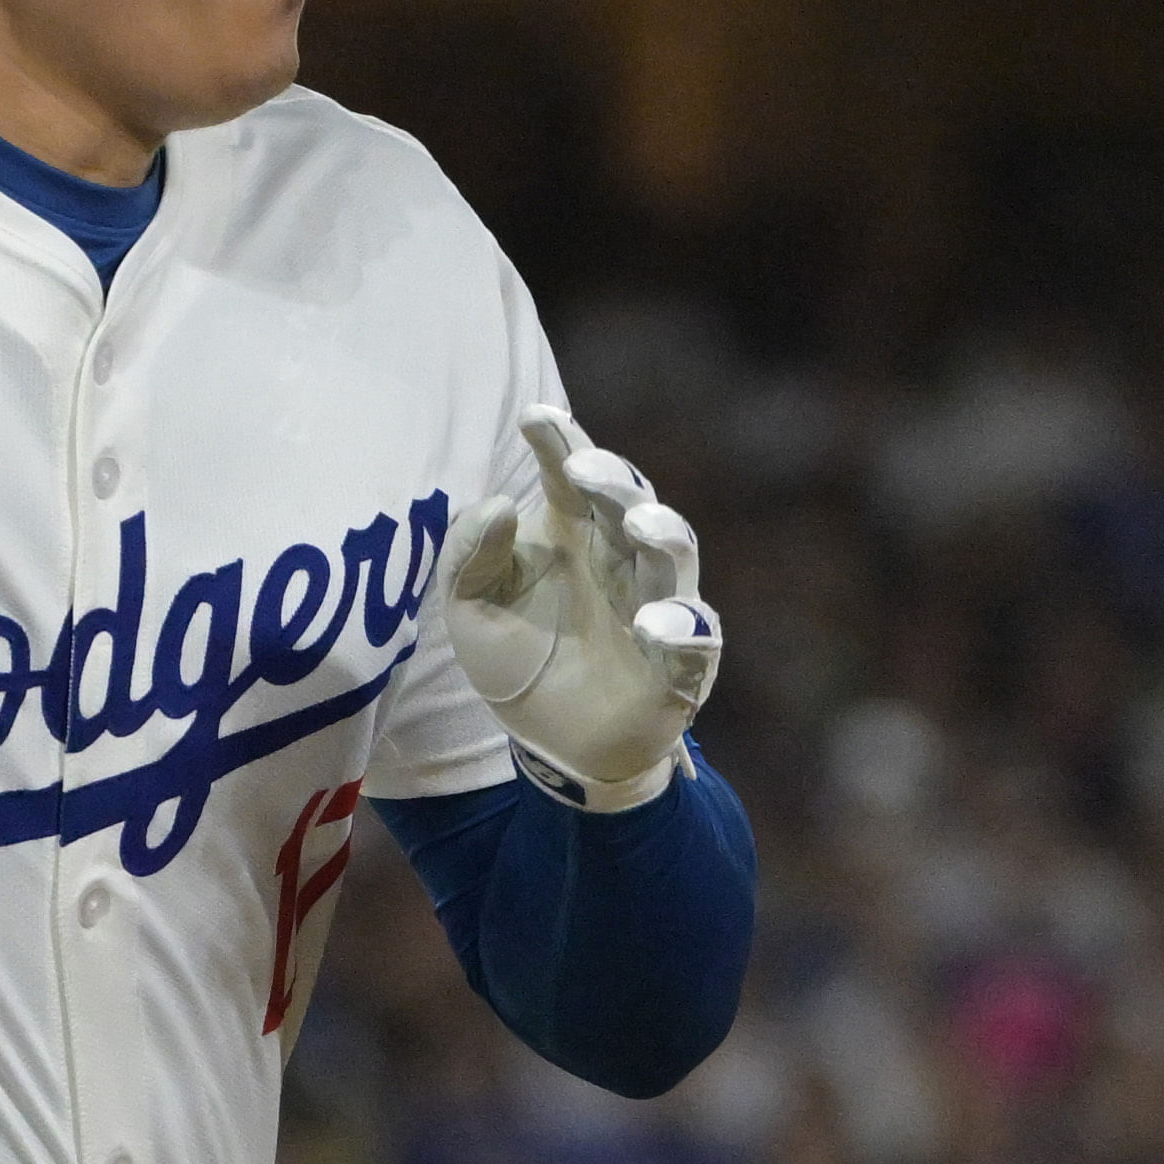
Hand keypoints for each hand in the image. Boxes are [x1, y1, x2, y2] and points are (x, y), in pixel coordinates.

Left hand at [442, 398, 721, 805]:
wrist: (553, 746)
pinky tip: (651, 626)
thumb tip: (499, 504)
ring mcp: (657, 607)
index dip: (559, 442)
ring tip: (637, 525)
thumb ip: (468, 554)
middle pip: (631, 501)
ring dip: (661, 534)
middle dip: (612, 479)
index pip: (570, 475)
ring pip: (674, 557)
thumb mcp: (471, 607)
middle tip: (579, 467)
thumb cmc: (519, 659)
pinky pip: (694, 639)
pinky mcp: (681, 665)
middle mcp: (621, 558)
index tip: (534, 417)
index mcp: (573, 533)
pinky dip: (680, 628)